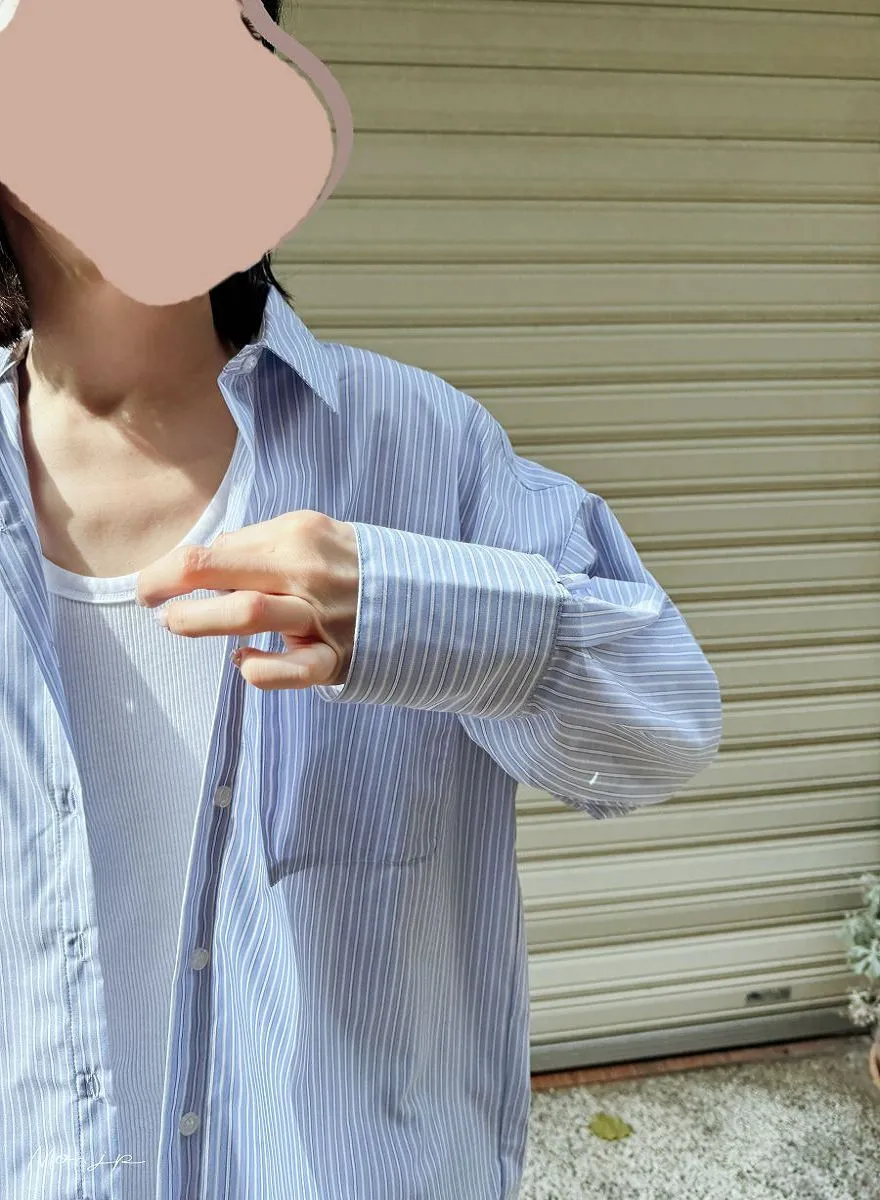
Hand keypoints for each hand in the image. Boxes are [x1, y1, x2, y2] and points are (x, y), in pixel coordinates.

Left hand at [135, 510, 358, 690]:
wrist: (426, 599)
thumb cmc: (352, 568)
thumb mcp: (311, 535)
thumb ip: (260, 545)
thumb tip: (209, 560)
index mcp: (295, 534)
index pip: (215, 547)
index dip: (172, 567)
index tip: (153, 583)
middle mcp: (305, 570)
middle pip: (214, 569)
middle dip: (165, 584)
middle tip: (149, 601)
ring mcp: (320, 615)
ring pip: (245, 613)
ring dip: (198, 621)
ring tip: (176, 624)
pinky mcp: (335, 657)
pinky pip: (291, 670)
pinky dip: (259, 669)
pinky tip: (243, 663)